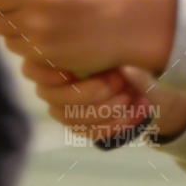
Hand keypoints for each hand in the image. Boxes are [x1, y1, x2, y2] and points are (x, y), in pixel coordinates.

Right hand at [20, 59, 185, 146]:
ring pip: (73, 118)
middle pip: (56, 97)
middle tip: (121, 82)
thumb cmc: (133, 59)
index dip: (48, 73)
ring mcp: (64, 110)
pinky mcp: (81, 128)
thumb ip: (118, 59)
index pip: (33, 69)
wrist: (151, 87)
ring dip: (106, 110)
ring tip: (133, 98)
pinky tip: (133, 113)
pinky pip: (90, 132)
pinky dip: (114, 125)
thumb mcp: (129, 53)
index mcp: (58, 59)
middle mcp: (54, 86)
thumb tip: (117, 69)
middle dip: (91, 92)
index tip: (72, 72)